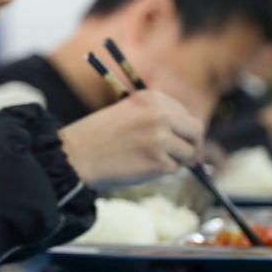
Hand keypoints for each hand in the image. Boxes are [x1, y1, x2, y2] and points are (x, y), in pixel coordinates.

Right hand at [59, 89, 203, 182]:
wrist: (75, 155)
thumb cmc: (98, 136)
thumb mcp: (129, 113)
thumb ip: (158, 118)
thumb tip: (193, 140)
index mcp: (152, 98)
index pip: (185, 114)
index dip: (183, 129)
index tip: (177, 139)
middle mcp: (160, 115)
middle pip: (196, 131)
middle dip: (192, 145)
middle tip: (183, 156)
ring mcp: (160, 139)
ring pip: (187, 154)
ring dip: (174, 161)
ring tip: (148, 160)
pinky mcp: (158, 162)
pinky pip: (173, 170)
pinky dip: (160, 172)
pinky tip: (139, 167)